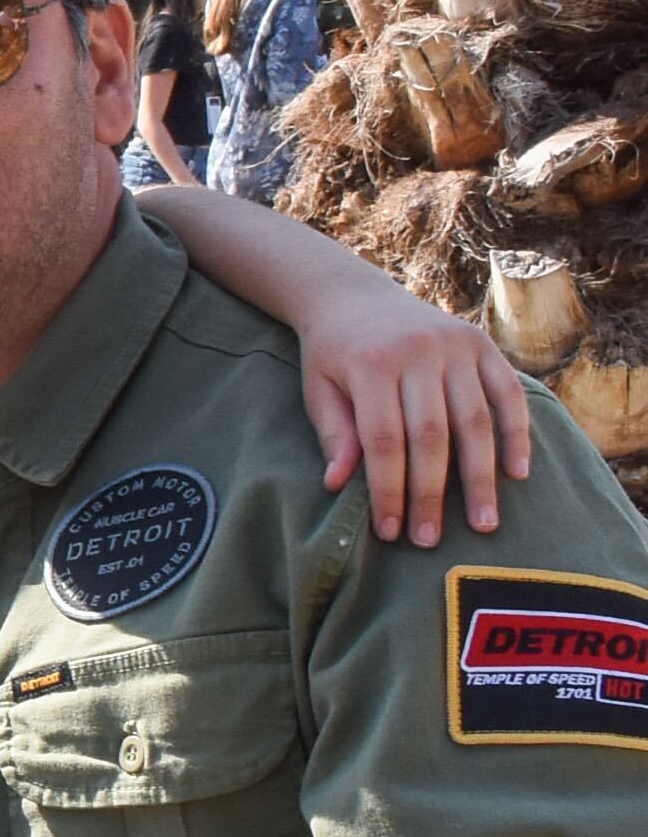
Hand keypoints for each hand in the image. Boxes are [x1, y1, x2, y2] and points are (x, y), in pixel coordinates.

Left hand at [292, 278, 529, 545]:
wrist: (354, 296)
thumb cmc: (333, 355)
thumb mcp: (319, 389)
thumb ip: (334, 434)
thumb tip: (338, 484)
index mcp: (371, 365)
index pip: (384, 440)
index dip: (389, 489)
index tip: (391, 531)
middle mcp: (418, 352)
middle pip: (432, 436)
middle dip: (432, 493)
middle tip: (431, 540)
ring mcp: (456, 346)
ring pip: (476, 420)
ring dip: (482, 477)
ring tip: (484, 523)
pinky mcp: (483, 343)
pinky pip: (508, 393)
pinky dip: (517, 433)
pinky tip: (518, 473)